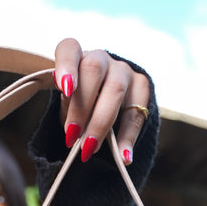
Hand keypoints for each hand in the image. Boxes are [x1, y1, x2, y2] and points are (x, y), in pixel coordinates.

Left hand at [53, 37, 151, 164]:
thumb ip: (69, 108)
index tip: (64, 88)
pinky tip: (123, 157)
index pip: (69, 48)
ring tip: (88, 149)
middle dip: (81, 107)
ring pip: (115, 89)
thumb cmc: (80, 102)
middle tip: (71, 138)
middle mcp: (101, 58)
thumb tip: (74, 134)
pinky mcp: (142, 86)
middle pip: (93, 70)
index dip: (65, 65)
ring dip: (100, 123)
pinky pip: (135, 111)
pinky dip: (128, 137)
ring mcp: (123, 70)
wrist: (107, 101)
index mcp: (77, 56)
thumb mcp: (68, 103)